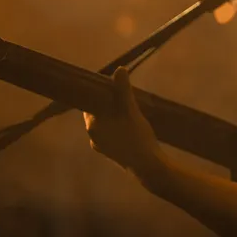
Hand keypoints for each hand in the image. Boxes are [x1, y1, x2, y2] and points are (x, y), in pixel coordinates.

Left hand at [84, 66, 169, 190]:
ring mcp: (102, 146)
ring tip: (127, 106)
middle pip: (97, 112)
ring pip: (105, 123)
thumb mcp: (130, 110)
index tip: (108, 84)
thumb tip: (119, 69)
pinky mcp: (113, 152)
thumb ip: (123, 90)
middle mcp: (93, 137)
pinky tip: (130, 122)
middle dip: (108, 102)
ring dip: (113, 114)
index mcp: (92, 126)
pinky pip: (112, 133)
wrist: (147, 166)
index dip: (98, 92)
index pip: (89, 102)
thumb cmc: (136, 136)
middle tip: (121, 92)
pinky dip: (118, 125)